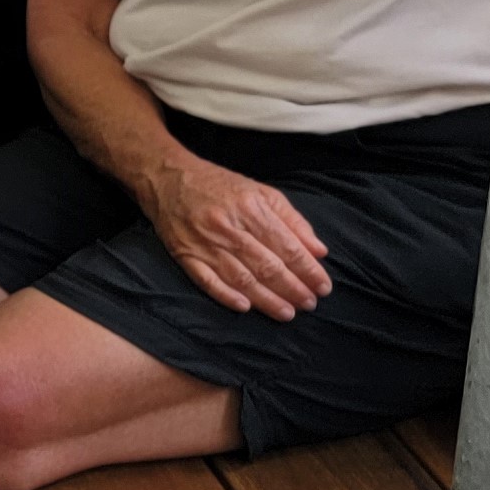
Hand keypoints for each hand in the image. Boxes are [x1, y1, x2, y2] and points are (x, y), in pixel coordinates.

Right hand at [136, 156, 331, 319]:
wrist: (166, 176)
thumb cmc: (219, 185)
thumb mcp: (261, 192)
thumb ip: (292, 221)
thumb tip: (319, 251)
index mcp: (250, 208)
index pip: (287, 246)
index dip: (308, 270)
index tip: (323, 286)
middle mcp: (227, 226)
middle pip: (267, 265)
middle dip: (293, 288)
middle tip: (310, 304)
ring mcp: (203, 241)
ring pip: (240, 278)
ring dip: (267, 299)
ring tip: (288, 313)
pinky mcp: (184, 253)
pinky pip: (206, 279)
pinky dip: (225, 295)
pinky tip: (244, 307)